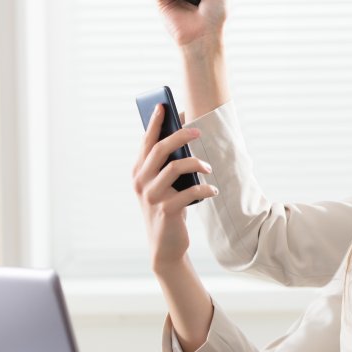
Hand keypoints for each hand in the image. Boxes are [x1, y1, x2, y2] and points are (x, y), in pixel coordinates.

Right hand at [132, 103, 218, 271]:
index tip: (164, 105)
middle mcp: (140, 182)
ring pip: (174, 168)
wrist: (165, 245)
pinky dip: (204, 189)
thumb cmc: (168, 208)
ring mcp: (152, 197)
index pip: (146, 142)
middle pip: (159, 150)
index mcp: (138, 172)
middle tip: (198, 130)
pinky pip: (189, 193)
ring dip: (196, 163)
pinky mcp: (166, 211)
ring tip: (209, 168)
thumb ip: (168, 165)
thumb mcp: (164, 185)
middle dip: (180, 136)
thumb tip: (186, 137)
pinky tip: (213, 191)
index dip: (155, 123)